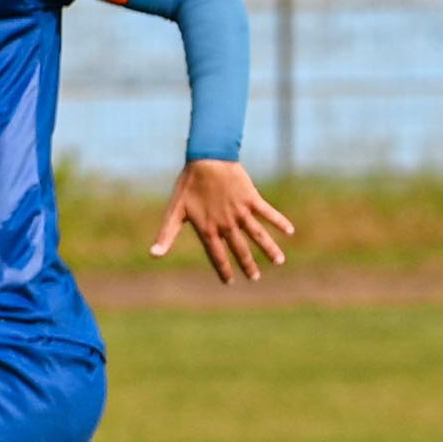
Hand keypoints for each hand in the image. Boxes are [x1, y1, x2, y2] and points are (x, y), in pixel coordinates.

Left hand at [152, 158, 295, 283]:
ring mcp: (240, 212)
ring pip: (258, 235)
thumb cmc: (188, 184)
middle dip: (248, 265)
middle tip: (255, 278)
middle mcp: (226, 224)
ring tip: (279, 262)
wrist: (207, 159)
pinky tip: (289, 231)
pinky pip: (267, 213)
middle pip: (240, 249)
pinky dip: (279, 222)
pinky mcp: (251, 199)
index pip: (217, 255)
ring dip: (269, 249)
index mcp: (208, 228)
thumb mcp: (175, 211)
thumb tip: (153, 255)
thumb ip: (167, 234)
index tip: (229, 282)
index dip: (223, 269)